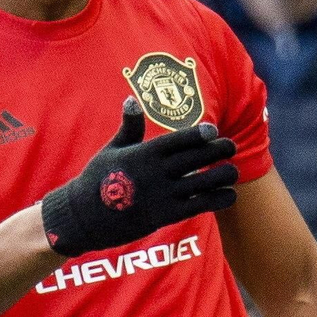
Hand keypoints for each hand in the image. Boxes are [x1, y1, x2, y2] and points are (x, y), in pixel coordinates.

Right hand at [40, 97, 238, 257]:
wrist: (83, 217)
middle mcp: (156, 173)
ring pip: (202, 182)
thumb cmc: (97, 179)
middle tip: (231, 146)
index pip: (176, 140)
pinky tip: (229, 194)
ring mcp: (162, 195)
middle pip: (195, 158)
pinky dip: (217, 199)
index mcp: (144, 153)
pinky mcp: (166, 215)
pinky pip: (199, 205)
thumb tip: (132, 99)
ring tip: (233, 170)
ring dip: (222, 176)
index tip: (214, 130)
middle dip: (217, 151)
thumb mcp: (111, 149)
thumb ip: (129, 126)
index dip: (197, 134)